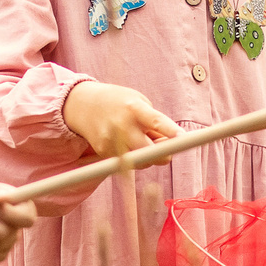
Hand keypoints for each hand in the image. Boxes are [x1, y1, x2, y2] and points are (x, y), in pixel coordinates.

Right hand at [63, 81, 181, 161]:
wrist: (83, 105)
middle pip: (150, 151)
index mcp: (134, 107)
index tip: (183, 138)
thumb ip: (154, 123)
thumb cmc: (119, 102)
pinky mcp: (104, 152)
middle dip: (164, 154)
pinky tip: (128, 144)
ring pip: (141, 162)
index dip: (170, 131)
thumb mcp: (138, 102)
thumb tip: (169, 146)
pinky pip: (128, 163)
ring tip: (143, 141)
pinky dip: (134, 157)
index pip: (156, 121)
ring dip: (149, 157)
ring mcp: (112, 141)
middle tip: (168, 150)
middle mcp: (122, 125)